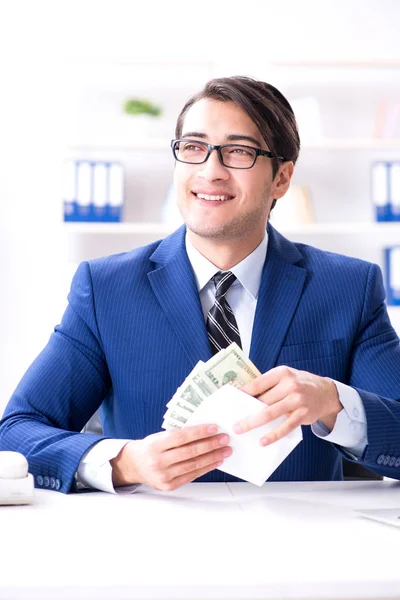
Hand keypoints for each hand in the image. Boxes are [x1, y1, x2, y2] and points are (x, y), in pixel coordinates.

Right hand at [110, 425, 231, 490]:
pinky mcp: (169, 486)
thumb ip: (176, 435)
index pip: (181, 437)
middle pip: (190, 452)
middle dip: (211, 445)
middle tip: (225, 439)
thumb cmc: (149, 447)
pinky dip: (206, 468)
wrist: (133, 466)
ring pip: (193, 465)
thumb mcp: (158, 437)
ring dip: (212, 457)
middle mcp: (158, 462)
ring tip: (225, 450)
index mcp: (155, 446)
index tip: (214, 428)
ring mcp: (164, 476)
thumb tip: (203, 430)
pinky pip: (191, 475)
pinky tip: (215, 461)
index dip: (199, 432)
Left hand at [233, 366, 341, 445]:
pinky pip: (285, 427)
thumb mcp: (286, 377)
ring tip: (241, 430)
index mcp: (282, 373)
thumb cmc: (300, 384)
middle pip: (263, 400)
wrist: (326, 392)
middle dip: (246, 412)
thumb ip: (269, 384)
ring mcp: (297, 400)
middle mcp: (290, 385)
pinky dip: (273, 435)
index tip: (231, 401)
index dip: (243, 393)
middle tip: (233, 423)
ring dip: (253, 423)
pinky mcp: (303, 414)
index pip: (258, 383)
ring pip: (271, 414)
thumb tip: (245, 396)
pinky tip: (263, 441)